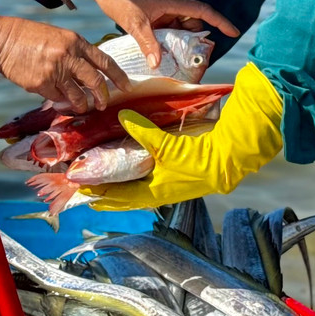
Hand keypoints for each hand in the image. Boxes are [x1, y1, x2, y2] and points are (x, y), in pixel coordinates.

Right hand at [0, 13, 129, 113]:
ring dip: (82, 104)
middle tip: (103, 104)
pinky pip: (56, 98)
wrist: (2, 39)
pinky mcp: (41, 84)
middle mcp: (69, 56)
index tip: (127, 87)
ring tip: (82, 106)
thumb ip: (75, 52)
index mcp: (76, 41)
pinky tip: (55, 96)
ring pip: (77, 95)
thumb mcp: (59, 37)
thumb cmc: (29, 37)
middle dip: (102, 96)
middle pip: (95, 82)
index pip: (104, 61)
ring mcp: (55, 71)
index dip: (118, 76)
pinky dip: (59, 100)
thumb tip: (88, 74)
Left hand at [67, 0, 238, 68]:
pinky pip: (166, 26)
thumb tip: (158, 64)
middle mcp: (170, 2)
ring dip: (179, 40)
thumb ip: (148, 44)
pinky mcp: (152, 10)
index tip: (234, 32)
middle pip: (191, 22)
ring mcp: (161, 7)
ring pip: (178, 26)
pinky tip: (162, 51)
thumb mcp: (135, 24)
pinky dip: (167, 38)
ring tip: (179, 60)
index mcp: (172, 1)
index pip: (203, 11)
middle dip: (196, 39)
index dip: (220, 22)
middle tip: (197, 59)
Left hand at [80, 62, 283, 209]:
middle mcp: (160, 194)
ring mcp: (170, 188)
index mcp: (154, 192)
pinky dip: (139, 181)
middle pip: (128, 198)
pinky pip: (151, 184)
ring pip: (139, 192)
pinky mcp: (179, 180)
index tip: (84, 193)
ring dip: (124, 189)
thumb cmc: (197, 159)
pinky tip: (138, 175)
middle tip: (90, 193)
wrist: (229, 161)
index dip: (102, 195)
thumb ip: (143, 132)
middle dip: (109, 196)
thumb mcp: (167, 145)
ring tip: (110, 185)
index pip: (121, 197)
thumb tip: (123, 117)